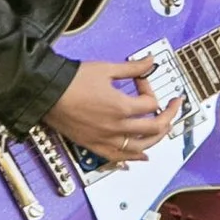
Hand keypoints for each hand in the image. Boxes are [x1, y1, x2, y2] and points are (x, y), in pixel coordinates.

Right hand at [51, 56, 180, 161]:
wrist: (46, 93)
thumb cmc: (72, 81)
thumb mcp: (106, 69)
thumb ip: (133, 68)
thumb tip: (150, 61)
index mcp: (121, 107)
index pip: (150, 103)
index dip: (150, 89)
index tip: (142, 80)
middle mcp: (116, 127)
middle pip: (154, 128)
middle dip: (168, 116)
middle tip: (173, 106)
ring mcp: (105, 139)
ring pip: (140, 147)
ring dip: (156, 138)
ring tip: (163, 129)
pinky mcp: (94, 145)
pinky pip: (118, 158)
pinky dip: (133, 158)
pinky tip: (142, 156)